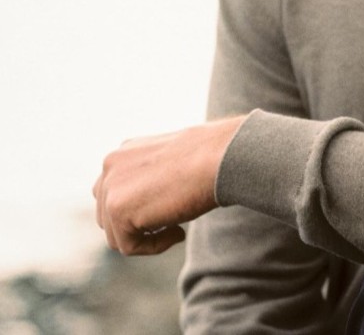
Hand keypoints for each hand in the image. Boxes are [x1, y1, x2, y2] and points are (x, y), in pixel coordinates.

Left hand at [93, 115, 244, 254]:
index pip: (114, 193)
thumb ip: (148, 178)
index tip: (168, 211)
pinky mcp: (117, 209)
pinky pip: (128, 246)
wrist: (221, 156)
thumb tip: (142, 206)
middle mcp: (110, 164)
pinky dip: (155, 246)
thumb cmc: (209, 157)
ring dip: (147, 238)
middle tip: (173, 224)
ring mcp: (110, 186)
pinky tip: (179, 231)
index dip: (138, 210)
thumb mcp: (171, 163)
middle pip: (109, 216)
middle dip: (137, 226)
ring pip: (117, 235)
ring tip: (178, 227)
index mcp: (124, 151)